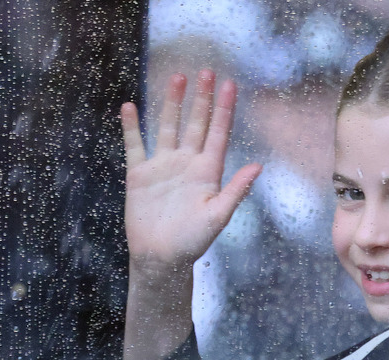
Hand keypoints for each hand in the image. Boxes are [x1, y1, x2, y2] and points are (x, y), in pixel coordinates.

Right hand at [122, 70, 261, 271]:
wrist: (161, 259)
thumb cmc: (192, 242)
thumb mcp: (217, 216)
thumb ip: (235, 190)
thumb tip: (259, 166)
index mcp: (208, 171)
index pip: (219, 132)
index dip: (225, 108)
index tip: (231, 84)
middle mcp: (187, 164)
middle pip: (196, 123)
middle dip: (202, 98)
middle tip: (206, 71)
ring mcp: (163, 167)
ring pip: (167, 127)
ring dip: (172, 103)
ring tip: (176, 77)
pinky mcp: (140, 175)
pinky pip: (135, 146)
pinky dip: (132, 127)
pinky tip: (130, 106)